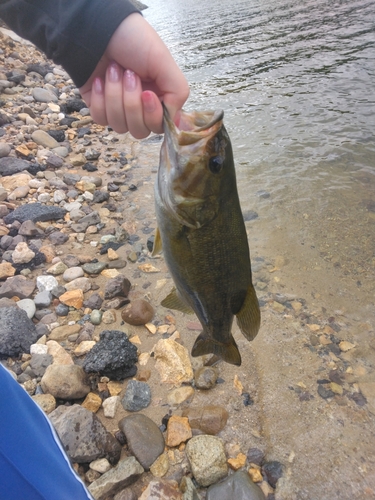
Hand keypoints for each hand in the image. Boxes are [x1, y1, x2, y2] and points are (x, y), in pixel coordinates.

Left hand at [79, 13, 188, 138]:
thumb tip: (174, 120)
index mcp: (159, 97)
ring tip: (113, 71)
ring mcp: (119, 110)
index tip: (146, 93)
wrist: (98, 29)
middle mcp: (141, 108)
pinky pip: (101, 119)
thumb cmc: (133, 40)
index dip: (153, 115)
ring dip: (115, 96)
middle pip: (140, 130)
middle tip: (129, 74)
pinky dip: (100, 99)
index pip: (160, 126)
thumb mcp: (163, 61)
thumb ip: (177, 92)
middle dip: (132, 103)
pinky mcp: (99, 108)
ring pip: (120, 126)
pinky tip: (100, 80)